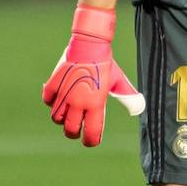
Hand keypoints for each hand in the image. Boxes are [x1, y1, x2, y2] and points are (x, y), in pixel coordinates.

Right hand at [42, 3, 144, 146]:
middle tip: (76, 130)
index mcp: (96, 104)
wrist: (89, 44)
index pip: (92, 132)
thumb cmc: (106, 63)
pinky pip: (48, 101)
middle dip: (73, 133)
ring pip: (56, 118)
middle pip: (70, 130)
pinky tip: (58, 97)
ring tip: (67, 113)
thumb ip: (127, 96)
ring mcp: (64, 94)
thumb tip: (139, 109)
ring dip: (61, 119)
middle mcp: (78, 102)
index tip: (90, 141)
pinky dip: (51, 102)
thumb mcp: (118, 81)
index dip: (91, 141)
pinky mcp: (53, 85)